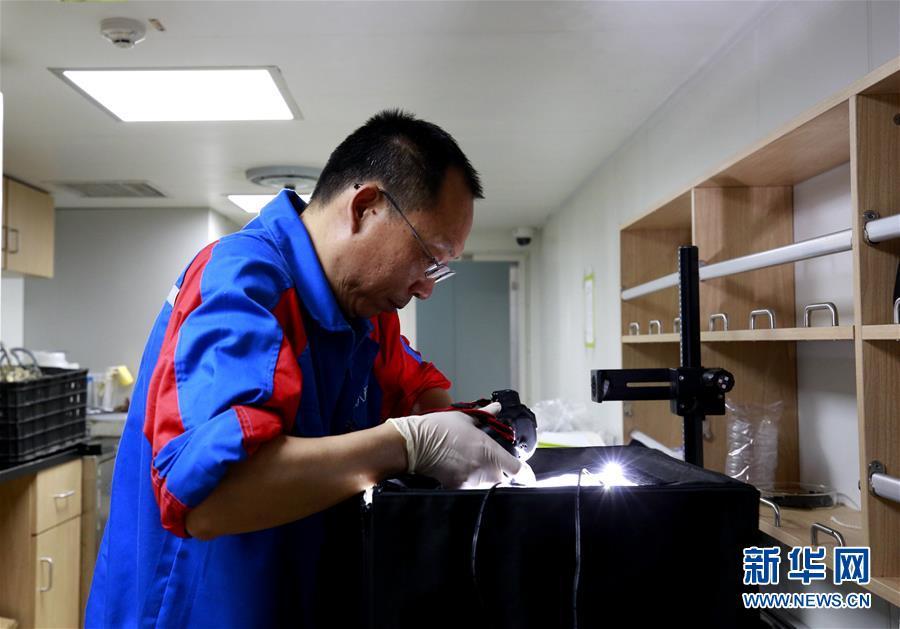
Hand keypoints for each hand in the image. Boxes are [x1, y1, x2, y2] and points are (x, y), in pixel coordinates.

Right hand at [387, 402, 534, 487]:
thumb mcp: (465, 418)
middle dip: (502, 476)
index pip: (518, 470)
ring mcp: (471, 481)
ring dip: (487, 480)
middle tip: (494, 466)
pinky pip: (472, 490)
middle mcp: (484, 469)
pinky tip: (462, 472)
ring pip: (488, 487)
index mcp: (490, 451)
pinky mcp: (458, 488)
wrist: (415, 444)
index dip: (527, 476)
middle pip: (504, 481)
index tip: (528, 477)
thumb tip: (497, 408)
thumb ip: (486, 416)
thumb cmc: (439, 428)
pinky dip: (471, 484)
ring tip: (475, 467)